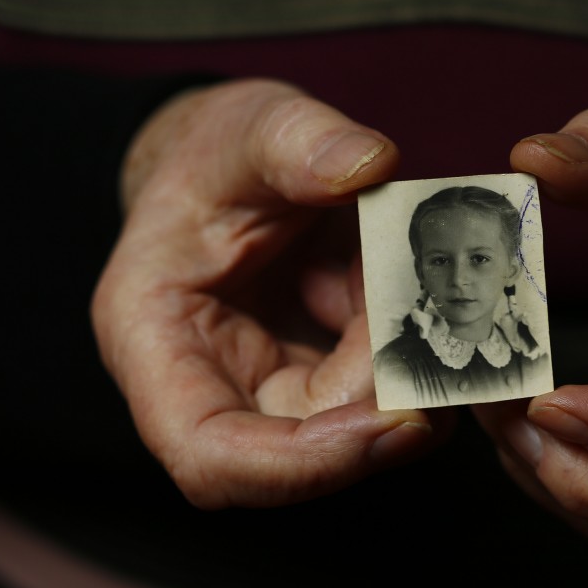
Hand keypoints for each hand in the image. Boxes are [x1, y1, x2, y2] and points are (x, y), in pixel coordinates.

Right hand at [91, 79, 451, 508]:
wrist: (235, 163)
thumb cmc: (220, 150)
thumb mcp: (252, 123)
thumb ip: (298, 138)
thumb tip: (368, 165)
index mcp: (154, 340)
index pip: (211, 456)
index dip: (304, 464)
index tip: (398, 423)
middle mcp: (206, 383)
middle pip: (299, 455)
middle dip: (382, 403)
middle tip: (433, 326)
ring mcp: (265, 386)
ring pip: (351, 422)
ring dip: (400, 364)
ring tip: (402, 275)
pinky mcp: (315, 376)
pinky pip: (376, 387)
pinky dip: (407, 345)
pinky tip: (407, 287)